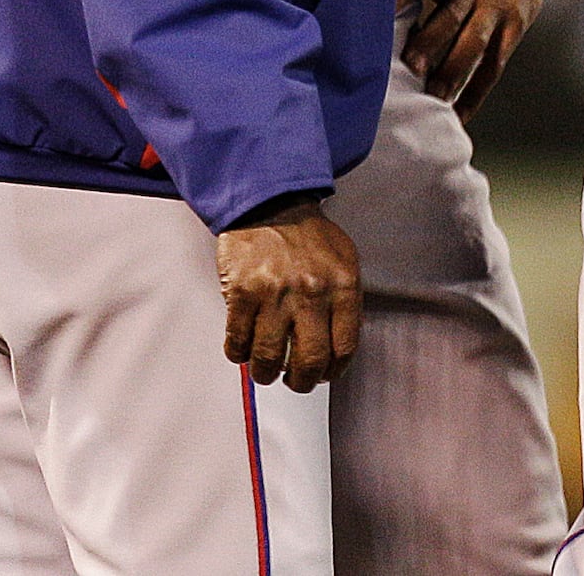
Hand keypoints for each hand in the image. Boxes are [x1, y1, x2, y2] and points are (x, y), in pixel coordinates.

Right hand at [217, 198, 360, 391]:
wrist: (270, 202)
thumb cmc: (307, 235)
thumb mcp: (343, 262)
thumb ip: (345, 302)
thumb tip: (339, 349)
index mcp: (343, 286)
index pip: (344, 347)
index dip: (334, 370)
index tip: (325, 374)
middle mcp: (312, 293)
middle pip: (310, 361)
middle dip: (302, 382)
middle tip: (295, 382)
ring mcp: (275, 294)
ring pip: (268, 358)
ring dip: (265, 373)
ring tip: (265, 370)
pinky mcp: (242, 293)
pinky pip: (238, 341)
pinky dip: (238, 354)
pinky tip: (242, 350)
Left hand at [398, 0, 548, 121]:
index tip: (380, 14)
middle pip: (452, 15)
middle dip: (431, 44)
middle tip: (410, 69)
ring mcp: (498, 7)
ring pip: (475, 44)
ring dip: (453, 74)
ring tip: (433, 102)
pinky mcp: (515, 25)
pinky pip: (495, 64)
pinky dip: (476, 92)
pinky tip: (458, 115)